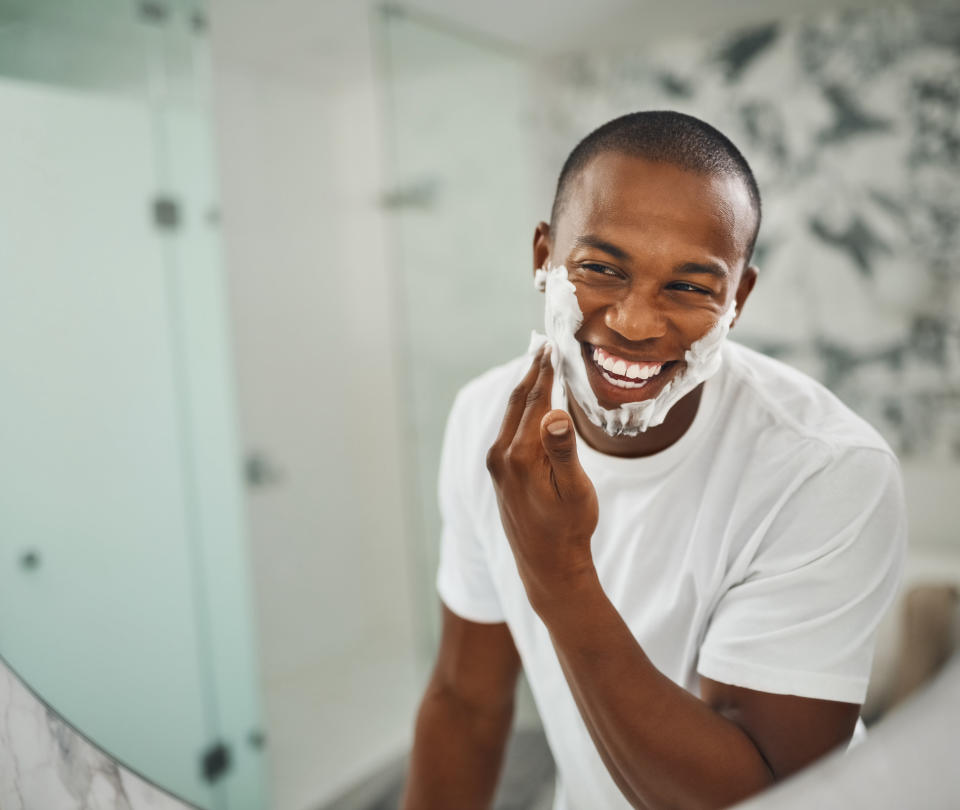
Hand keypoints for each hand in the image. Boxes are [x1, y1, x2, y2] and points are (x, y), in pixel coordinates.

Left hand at [485, 346, 598, 610]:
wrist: (547, 566)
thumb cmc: (569, 529)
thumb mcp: (575, 491)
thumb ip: (563, 451)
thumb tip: (554, 414)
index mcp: (520, 455)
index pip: (534, 401)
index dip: (544, 372)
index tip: (551, 346)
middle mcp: (501, 456)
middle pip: (517, 402)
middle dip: (531, 372)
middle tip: (542, 346)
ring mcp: (497, 465)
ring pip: (511, 415)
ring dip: (524, 389)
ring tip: (537, 366)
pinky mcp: (499, 473)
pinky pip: (509, 429)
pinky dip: (520, 409)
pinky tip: (530, 405)